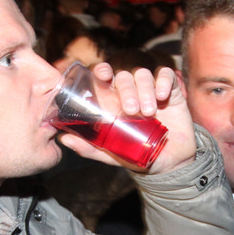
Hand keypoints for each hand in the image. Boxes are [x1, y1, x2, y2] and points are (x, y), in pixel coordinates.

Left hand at [57, 63, 196, 173]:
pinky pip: (166, 75)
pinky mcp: (171, 91)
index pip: (105, 77)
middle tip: (131, 111)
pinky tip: (162, 97)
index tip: (103, 75)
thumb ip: (89, 147)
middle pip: (124, 76)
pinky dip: (163, 82)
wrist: (169, 164)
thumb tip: (63, 138)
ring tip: (148, 112)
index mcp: (114, 101)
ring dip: (144, 90)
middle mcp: (131, 92)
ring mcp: (151, 90)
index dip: (102, 70)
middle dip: (127, 90)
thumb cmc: (137, 154)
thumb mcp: (111, 153)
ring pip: (143, 74)